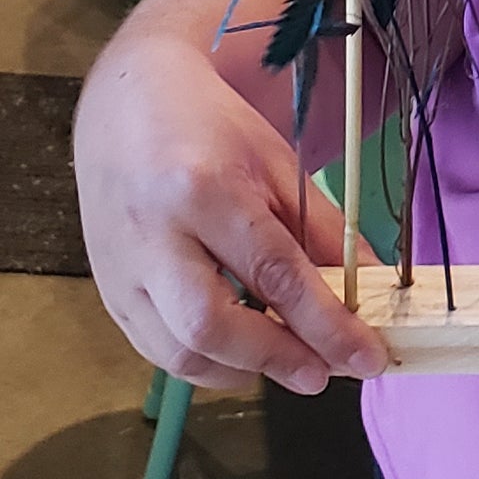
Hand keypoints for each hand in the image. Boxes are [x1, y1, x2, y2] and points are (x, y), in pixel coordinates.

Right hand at [75, 29, 391, 396]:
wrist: (123, 104)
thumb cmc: (207, 128)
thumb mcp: (277, 163)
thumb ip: (323, 232)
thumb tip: (371, 292)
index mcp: (201, 190)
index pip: (273, 274)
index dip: (326, 326)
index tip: (368, 357)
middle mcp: (152, 235)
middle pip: (210, 326)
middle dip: (276, 359)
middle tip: (323, 373)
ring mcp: (120, 270)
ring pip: (179, 352)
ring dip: (242, 370)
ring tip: (287, 358)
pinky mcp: (108, 293)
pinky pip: (158, 350)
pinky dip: (206, 362)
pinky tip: (241, 351)